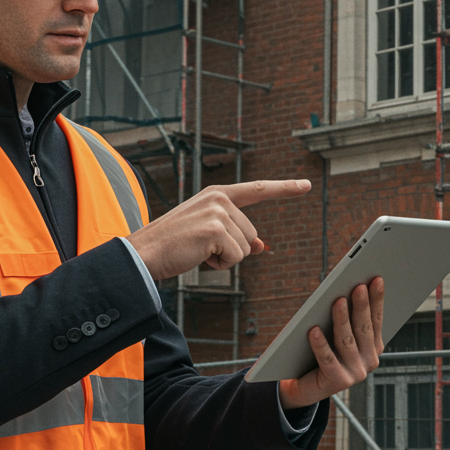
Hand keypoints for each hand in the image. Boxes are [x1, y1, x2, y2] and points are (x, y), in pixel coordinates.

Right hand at [127, 179, 311, 279]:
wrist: (143, 254)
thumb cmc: (173, 245)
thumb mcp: (208, 235)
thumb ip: (235, 234)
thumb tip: (261, 246)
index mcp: (217, 195)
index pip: (257, 190)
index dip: (284, 189)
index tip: (306, 185)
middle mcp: (219, 199)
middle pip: (252, 234)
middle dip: (231, 249)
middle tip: (201, 247)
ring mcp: (218, 212)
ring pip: (246, 248)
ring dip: (225, 258)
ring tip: (197, 251)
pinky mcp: (215, 229)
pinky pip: (236, 257)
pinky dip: (220, 264)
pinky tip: (198, 256)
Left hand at [279, 277, 384, 408]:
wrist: (305, 386)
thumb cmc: (322, 351)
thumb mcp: (337, 334)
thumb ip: (347, 318)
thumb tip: (345, 292)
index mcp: (374, 348)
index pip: (377, 320)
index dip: (377, 300)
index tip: (376, 279)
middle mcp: (369, 361)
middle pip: (364, 329)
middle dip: (362, 306)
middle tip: (358, 286)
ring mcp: (355, 374)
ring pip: (347, 341)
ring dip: (342, 320)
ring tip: (338, 300)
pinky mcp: (337, 382)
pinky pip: (327, 359)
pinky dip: (320, 344)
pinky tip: (313, 330)